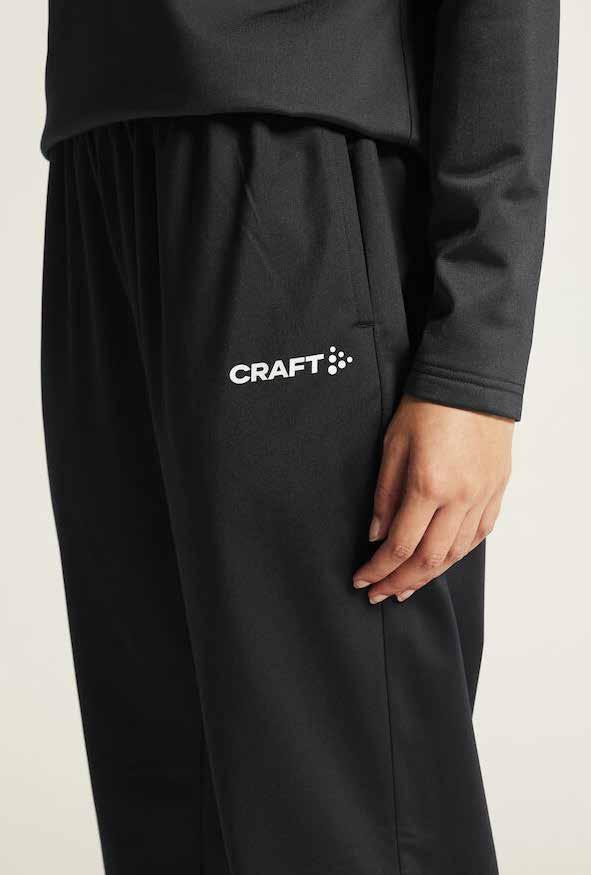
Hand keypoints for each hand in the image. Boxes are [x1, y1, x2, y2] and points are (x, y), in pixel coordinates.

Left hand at [353, 396, 513, 603]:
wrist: (472, 381)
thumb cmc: (427, 405)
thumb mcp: (392, 444)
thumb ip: (384, 494)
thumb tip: (376, 534)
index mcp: (429, 485)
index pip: (399, 545)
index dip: (378, 569)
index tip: (362, 580)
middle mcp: (460, 498)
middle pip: (429, 560)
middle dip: (400, 582)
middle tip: (380, 594)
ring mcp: (483, 496)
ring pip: (456, 554)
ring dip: (429, 575)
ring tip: (406, 585)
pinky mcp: (497, 490)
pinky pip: (478, 535)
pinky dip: (457, 554)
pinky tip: (441, 561)